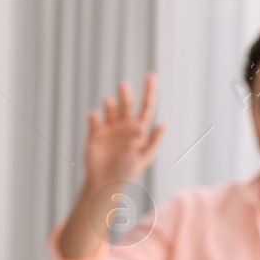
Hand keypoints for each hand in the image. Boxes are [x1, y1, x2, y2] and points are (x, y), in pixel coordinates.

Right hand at [85, 72, 166, 188]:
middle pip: (127, 104)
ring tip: (109, 102)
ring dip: (110, 104)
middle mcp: (124, 127)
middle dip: (126, 94)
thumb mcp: (143, 157)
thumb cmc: (127, 172)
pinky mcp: (95, 134)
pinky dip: (95, 116)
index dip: (150, 92)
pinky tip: (95, 115)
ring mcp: (109, 130)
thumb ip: (153, 141)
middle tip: (124, 86)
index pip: (146, 107)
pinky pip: (94, 120)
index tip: (151, 76)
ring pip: (111, 109)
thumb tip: (165, 124)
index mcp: (138, 130)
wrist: (105, 183)